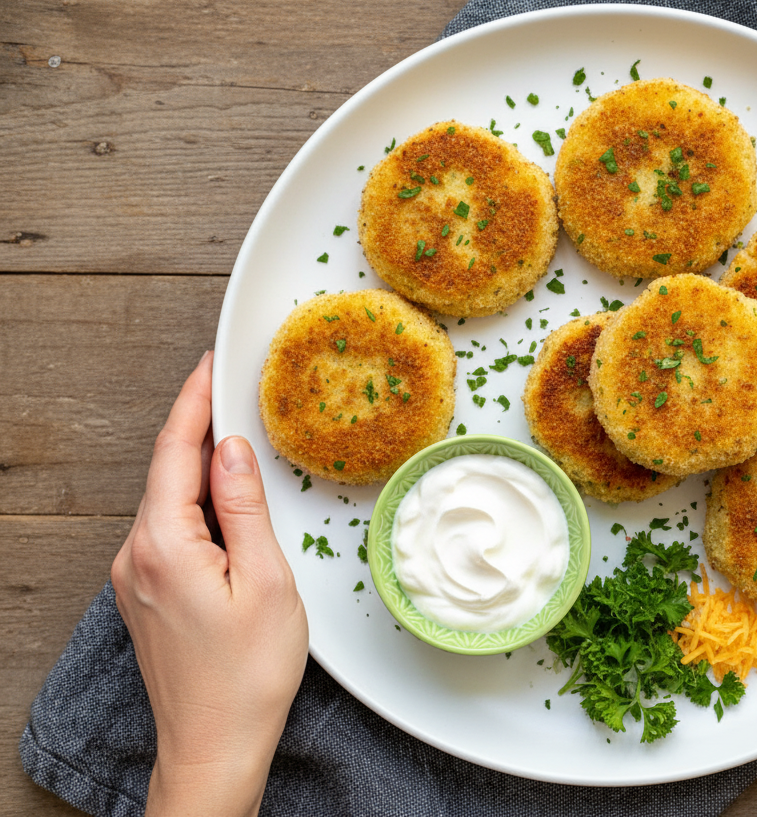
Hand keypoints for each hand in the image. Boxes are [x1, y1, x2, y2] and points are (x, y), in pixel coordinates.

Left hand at [111, 351, 307, 816]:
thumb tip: (231, 448)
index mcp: (164, 545)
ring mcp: (134, 577)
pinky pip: (169, 530)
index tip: (210, 364)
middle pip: (168, 470)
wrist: (214, 747)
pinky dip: (197, 506)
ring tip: (243, 444)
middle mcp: (136, 556)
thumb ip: (245, 507)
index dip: (194, 400)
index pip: (174, 450)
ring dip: (201, 468)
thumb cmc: (247, 676)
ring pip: (169, 501)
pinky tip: (228, 506)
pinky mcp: (144, 594)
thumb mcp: (266, 581)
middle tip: (235, 390)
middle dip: (200, 427)